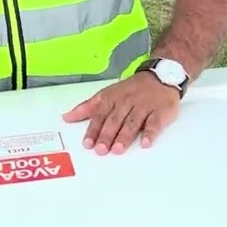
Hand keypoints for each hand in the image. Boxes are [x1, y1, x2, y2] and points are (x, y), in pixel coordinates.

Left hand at [62, 71, 180, 153]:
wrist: (159, 76)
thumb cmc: (131, 89)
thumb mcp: (106, 94)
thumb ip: (87, 107)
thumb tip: (66, 117)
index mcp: (112, 98)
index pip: (100, 115)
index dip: (93, 129)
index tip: (87, 143)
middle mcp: (126, 102)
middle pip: (115, 120)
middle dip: (107, 135)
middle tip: (101, 149)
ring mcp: (143, 107)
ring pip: (132, 122)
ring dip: (125, 136)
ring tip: (118, 149)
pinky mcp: (159, 112)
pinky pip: (155, 123)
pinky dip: (150, 133)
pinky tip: (145, 143)